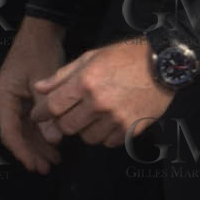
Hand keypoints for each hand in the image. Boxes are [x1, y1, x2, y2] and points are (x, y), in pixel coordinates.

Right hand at [0, 16, 67, 172]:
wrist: (42, 31)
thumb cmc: (39, 53)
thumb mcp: (43, 82)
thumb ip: (47, 112)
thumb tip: (54, 141)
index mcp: (1, 97)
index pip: (10, 132)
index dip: (22, 151)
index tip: (35, 165)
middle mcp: (4, 102)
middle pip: (16, 134)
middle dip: (31, 152)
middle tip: (46, 168)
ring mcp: (14, 102)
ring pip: (24, 131)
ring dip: (38, 145)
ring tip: (54, 161)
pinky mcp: (24, 101)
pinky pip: (31, 123)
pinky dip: (42, 134)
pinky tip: (54, 146)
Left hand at [33, 36, 170, 150]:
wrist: (161, 65)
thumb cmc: (124, 56)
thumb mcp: (90, 57)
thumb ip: (62, 75)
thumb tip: (39, 87)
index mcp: (86, 81)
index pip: (54, 106)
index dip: (41, 113)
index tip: (38, 115)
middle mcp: (98, 103)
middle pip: (67, 127)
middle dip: (62, 123)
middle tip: (66, 115)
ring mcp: (115, 119)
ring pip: (87, 138)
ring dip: (84, 129)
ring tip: (91, 115)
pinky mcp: (130, 130)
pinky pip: (107, 143)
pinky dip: (104, 135)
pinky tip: (107, 120)